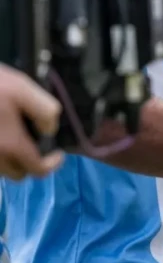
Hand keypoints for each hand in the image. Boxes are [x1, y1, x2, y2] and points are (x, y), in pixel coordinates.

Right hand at [0, 64, 63, 178]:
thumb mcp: (23, 89)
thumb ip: (44, 111)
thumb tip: (49, 130)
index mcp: (11, 145)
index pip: (37, 170)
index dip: (52, 164)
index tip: (57, 152)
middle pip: (17, 173)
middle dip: (29, 162)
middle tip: (32, 142)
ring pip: (0, 169)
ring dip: (9, 159)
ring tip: (11, 135)